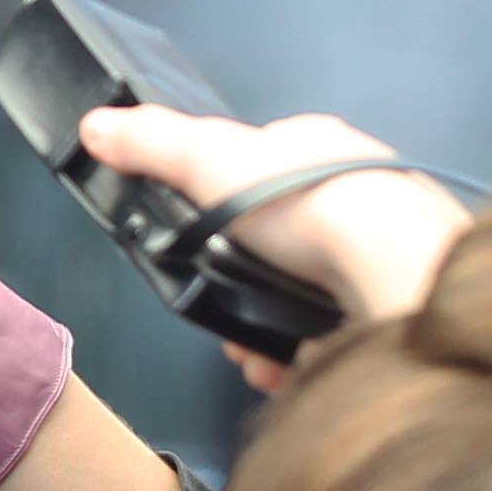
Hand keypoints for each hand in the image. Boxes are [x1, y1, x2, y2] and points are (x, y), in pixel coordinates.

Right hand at [69, 103, 470, 326]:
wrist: (393, 267)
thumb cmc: (307, 201)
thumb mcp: (208, 157)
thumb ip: (152, 143)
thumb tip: (97, 125)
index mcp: (316, 147)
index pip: (258, 172)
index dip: (219, 211)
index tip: (199, 250)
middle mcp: (357, 193)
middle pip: (278, 244)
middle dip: (241, 285)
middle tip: (223, 316)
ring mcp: (380, 251)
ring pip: (304, 294)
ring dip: (268, 329)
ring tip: (252, 353)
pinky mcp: (394, 303)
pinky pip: (336, 335)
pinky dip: (306, 354)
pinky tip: (288, 365)